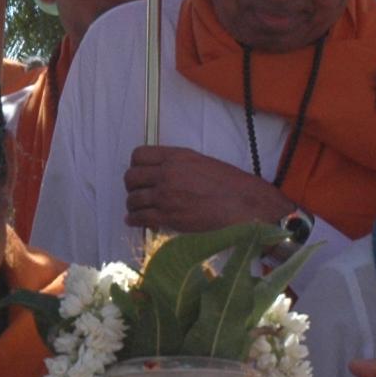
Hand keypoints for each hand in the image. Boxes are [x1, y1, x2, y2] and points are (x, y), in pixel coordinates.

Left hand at [123, 145, 293, 233]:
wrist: (244, 204)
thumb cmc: (230, 185)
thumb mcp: (202, 163)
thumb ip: (179, 165)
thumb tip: (164, 174)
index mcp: (176, 156)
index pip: (139, 155)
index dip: (136, 166)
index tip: (140, 174)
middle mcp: (167, 173)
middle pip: (131, 177)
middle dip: (132, 187)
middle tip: (138, 193)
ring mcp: (166, 194)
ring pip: (133, 199)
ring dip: (133, 205)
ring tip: (137, 209)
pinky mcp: (169, 216)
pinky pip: (141, 217)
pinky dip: (134, 220)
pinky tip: (134, 221)